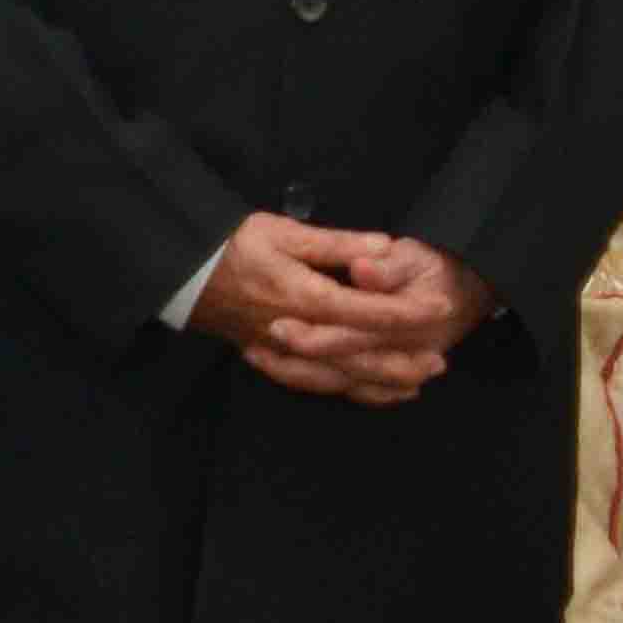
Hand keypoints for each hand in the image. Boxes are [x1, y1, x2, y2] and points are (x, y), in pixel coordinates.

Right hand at [190, 213, 466, 405]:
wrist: (182, 273)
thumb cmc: (235, 246)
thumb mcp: (284, 231)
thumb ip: (337, 244)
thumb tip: (383, 247)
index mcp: (304, 296)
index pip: (367, 310)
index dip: (407, 312)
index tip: (440, 309)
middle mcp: (296, 332)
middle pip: (359, 356)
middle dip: (402, 362)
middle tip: (439, 363)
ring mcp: (282, 353)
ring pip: (339, 378)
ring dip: (379, 383)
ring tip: (416, 384)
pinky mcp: (272, 360)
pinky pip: (315, 384)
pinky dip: (346, 391)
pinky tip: (368, 391)